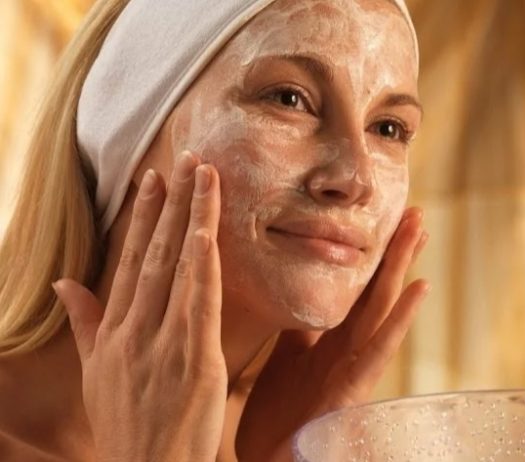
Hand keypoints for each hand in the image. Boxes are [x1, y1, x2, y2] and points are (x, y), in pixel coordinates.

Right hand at [53, 152, 226, 461]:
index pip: (130, 258)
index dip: (142, 217)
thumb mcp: (95, 371)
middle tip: (185, 159)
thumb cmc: (124, 421)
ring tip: (203, 178)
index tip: (153, 180)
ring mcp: (164, 341)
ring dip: (193, 219)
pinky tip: (207, 234)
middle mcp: (136, 327)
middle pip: (155, 252)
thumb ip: (84, 323)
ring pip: (179, 268)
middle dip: (171, 203)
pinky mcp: (194, 359)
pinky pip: (199, 304)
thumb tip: (63, 284)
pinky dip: (202, 267)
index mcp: (115, 328)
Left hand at [235, 207, 429, 461]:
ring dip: (402, 267)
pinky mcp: (353, 386)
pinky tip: (421, 287)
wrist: (269, 454)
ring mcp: (354, 363)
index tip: (380, 222)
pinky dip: (401, 318)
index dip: (368, 255)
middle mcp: (347, 344)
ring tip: (420, 229)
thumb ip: (299, 324)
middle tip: (412, 210)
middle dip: (392, 250)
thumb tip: (298, 290)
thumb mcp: (288, 354)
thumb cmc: (279, 407)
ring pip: (382, 306)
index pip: (354, 286)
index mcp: (329, 335)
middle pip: (373, 288)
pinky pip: (380, 347)